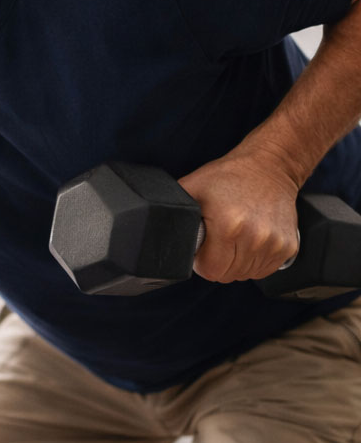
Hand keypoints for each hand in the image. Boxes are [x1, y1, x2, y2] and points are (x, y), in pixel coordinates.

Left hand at [178, 155, 299, 282]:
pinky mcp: (288, 247)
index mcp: (228, 226)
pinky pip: (264, 271)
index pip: (210, 271)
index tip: (202, 249)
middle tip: (216, 242)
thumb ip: (172, 212)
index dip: (201, 262)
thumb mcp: (191, 188)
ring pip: (245, 274)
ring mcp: (274, 244)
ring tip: (233, 239)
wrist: (269, 167)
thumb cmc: (227, 177)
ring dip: (236, 263)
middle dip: (217, 263)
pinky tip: (248, 242)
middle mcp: (255, 238)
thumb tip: (153, 230)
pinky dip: (253, 262)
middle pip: (227, 275)